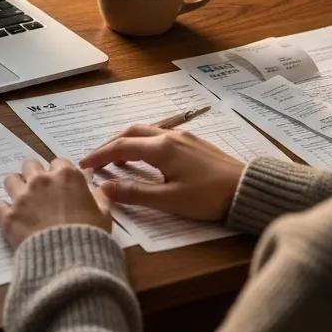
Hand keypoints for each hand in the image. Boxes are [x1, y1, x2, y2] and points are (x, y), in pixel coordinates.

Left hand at [0, 158, 111, 248]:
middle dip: (34, 175)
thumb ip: (99, 196)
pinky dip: (3, 210)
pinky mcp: (8, 217)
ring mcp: (22, 198)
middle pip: (30, 165)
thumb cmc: (91, 236)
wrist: (70, 262)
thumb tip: (96, 187)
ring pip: (10, 180)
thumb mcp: (104, 214)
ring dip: (16, 187)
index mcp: (66, 176)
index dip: (59, 174)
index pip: (58, 162)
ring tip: (22, 200)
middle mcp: (41, 181)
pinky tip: (11, 217)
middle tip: (39, 190)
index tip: (60, 184)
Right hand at [78, 125, 244, 221]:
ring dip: (126, 141)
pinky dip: (142, 142)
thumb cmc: (209, 197)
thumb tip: (104, 188)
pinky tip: (144, 156)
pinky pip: (159, 134)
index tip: (83, 165)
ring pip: (146, 131)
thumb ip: (135, 194)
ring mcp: (183, 137)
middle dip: (109, 144)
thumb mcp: (169, 200)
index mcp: (161, 148)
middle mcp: (170, 136)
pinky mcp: (194, 143)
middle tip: (95, 160)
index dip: (99, 156)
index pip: (120, 147)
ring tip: (115, 158)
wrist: (248, 189)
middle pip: (131, 132)